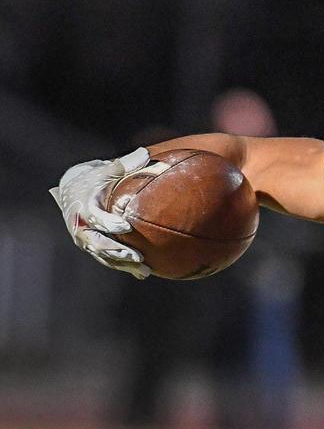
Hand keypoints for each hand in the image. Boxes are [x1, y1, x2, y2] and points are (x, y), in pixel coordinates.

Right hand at [48, 147, 152, 278]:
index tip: (126, 227)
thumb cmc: (93, 179)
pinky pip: (108, 260)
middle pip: (97, 243)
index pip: (95, 217)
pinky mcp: (93, 248)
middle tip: (137, 256)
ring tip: (145, 270)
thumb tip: (146, 154)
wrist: (72, 191)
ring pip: (104, 256)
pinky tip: (143, 274)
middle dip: (116, 251)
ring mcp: (86, 240)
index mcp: (84, 207)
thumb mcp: (105, 170)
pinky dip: (124, 267)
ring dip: (123, 265)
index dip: (108, 223)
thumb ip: (124, 165)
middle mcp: (81, 227)